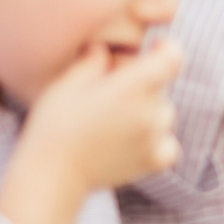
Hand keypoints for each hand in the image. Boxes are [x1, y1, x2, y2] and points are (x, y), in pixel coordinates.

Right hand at [0, 42, 183, 223]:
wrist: (51, 175)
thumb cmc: (53, 126)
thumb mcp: (68, 84)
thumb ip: (94, 61)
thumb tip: (105, 48)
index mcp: (133, 87)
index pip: (172, 58)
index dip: (166, 49)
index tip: (154, 48)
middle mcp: (151, 111)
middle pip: (162, 86)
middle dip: (143, 82)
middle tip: (111, 92)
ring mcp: (155, 138)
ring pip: (164, 113)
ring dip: (148, 110)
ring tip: (113, 120)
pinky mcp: (154, 161)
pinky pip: (170, 144)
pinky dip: (158, 139)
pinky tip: (134, 140)